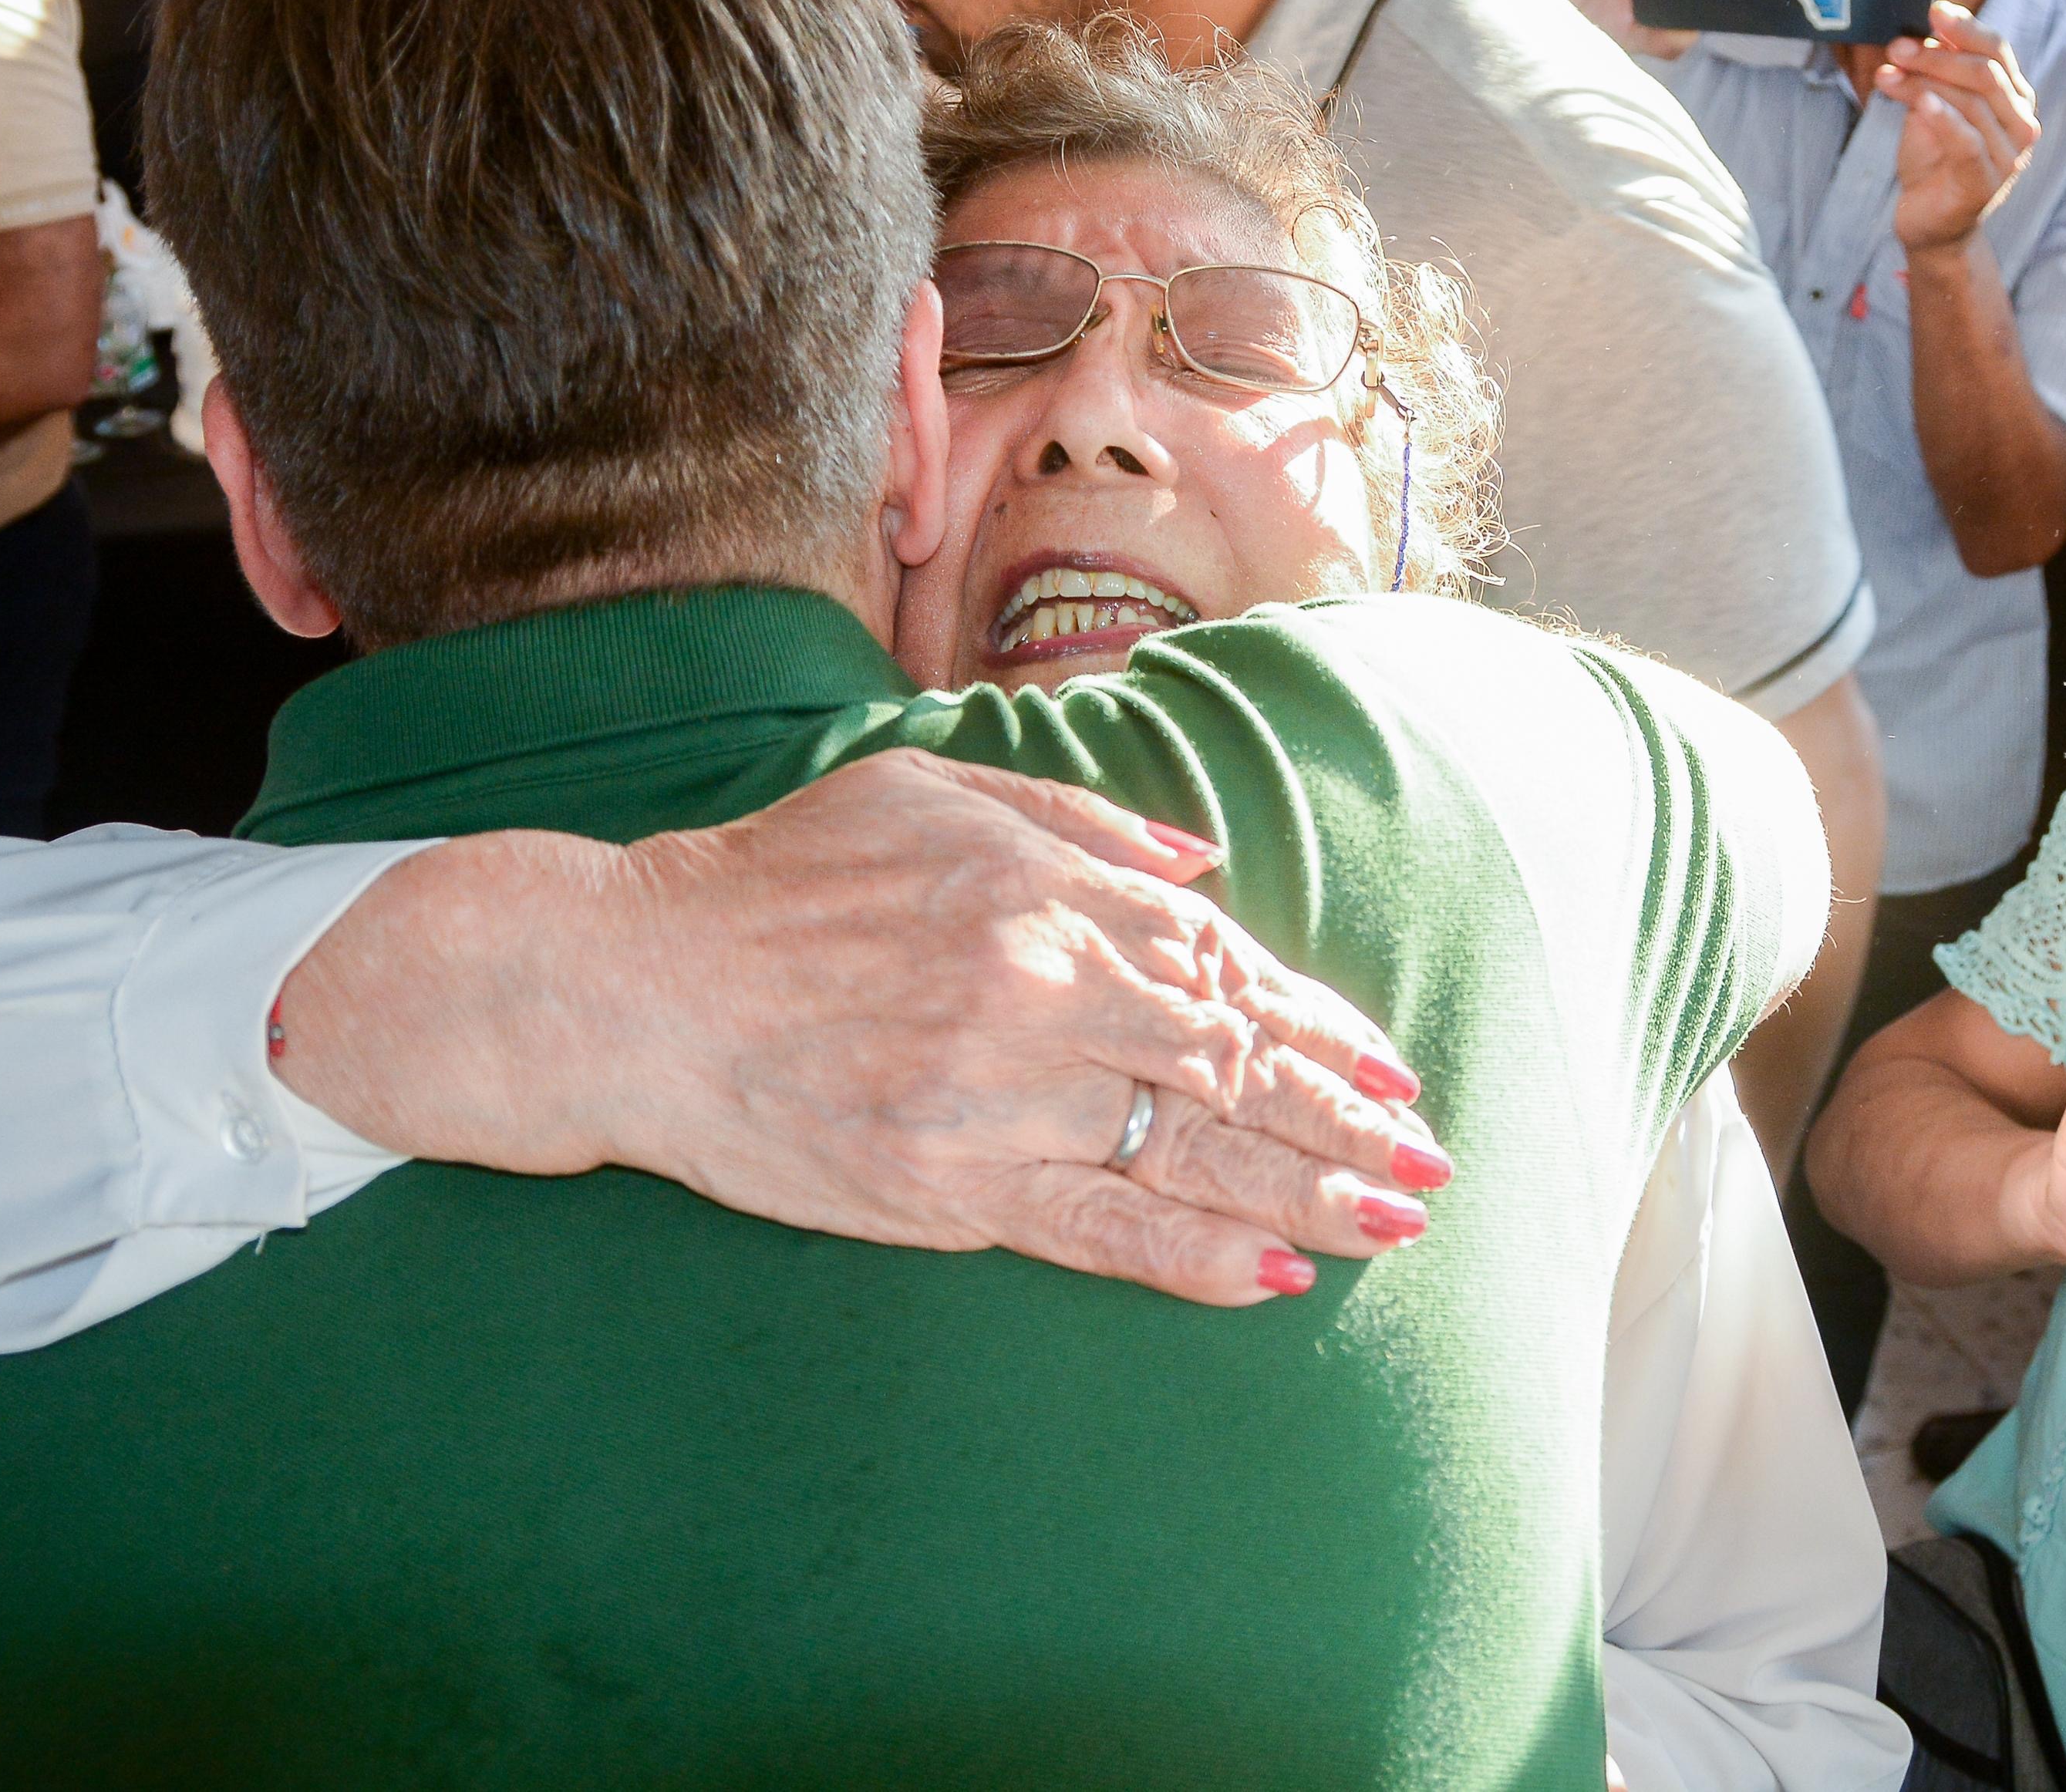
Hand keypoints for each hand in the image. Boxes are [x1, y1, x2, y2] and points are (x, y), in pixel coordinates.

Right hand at [276, 749, 1447, 1306]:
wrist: (637, 984)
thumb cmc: (780, 879)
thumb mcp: (925, 790)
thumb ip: (1076, 822)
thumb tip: (1202, 866)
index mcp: (1038, 888)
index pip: (1219, 963)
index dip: (1314, 1022)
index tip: (1385, 1064)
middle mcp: (1033, 989)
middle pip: (1227, 1063)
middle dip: (1342, 1115)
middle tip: (1428, 1159)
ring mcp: (990, 1098)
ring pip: (1181, 1154)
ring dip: (1306, 1193)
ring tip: (1395, 1223)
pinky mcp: (940, 1187)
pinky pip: (1092, 1230)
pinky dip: (1190, 1256)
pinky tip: (1273, 1275)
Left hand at [1883, 3, 2038, 252]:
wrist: (1930, 224)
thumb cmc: (1934, 161)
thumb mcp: (1933, 110)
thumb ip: (1936, 77)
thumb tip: (1926, 35)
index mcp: (2014, 99)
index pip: (1998, 52)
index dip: (1966, 29)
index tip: (1933, 11)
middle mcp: (2021, 123)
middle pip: (1985, 73)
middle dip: (1938, 55)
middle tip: (1897, 46)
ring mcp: (2009, 155)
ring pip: (1971, 103)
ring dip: (1925, 82)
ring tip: (1888, 73)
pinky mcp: (1985, 183)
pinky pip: (1967, 141)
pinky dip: (1943, 117)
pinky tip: (1919, 103)